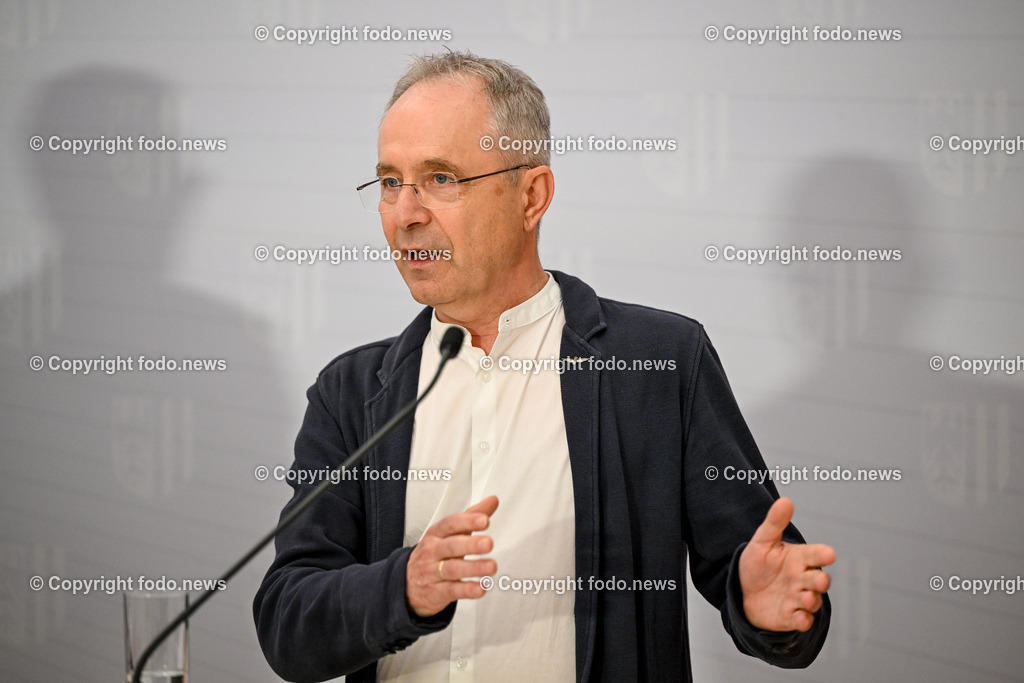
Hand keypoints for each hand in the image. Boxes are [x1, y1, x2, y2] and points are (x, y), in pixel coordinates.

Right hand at [405, 495, 498, 617]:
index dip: (468, 521)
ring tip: (491, 567)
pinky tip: (480, 588)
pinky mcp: (435, 592)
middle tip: (489, 543)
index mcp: (436, 533)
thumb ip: (471, 517)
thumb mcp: (449, 533)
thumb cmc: (434, 553)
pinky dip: (467, 590)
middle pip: (451, 546)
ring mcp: (432, 572)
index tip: (484, 520)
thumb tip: (493, 500)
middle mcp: (433, 551)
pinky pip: (451, 591)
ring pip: (452, 569)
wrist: (406, 583)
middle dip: (471, 545)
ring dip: (473, 568)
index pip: (451, 524)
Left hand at [738, 497, 834, 631]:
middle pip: (818, 579)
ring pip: (812, 600)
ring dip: (812, 601)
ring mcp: (798, 598)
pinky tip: (800, 619)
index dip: (823, 554)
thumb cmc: (758, 565)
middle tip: (818, 580)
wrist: (742, 591)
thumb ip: (774, 523)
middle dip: (820, 581)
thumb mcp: (762, 541)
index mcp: (799, 558)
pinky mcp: (791, 616)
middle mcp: (802, 578)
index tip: (829, 553)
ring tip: (806, 599)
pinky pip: (801, 620)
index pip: (816, 554)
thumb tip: (785, 500)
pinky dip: (803, 621)